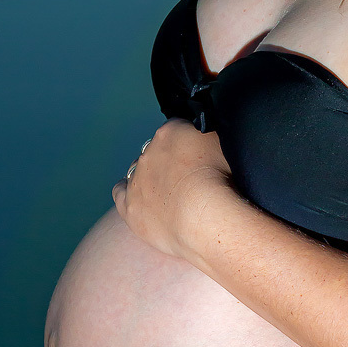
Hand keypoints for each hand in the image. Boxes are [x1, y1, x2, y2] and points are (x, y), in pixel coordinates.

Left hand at [112, 119, 230, 259]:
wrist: (206, 218)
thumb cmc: (223, 181)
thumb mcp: (227, 145)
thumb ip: (212, 135)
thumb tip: (208, 133)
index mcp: (171, 132)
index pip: (177, 128)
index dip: (189, 143)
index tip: (200, 156)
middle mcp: (149, 151)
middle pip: (158, 151)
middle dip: (171, 161)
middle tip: (190, 178)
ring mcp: (136, 179)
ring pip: (138, 171)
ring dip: (151, 178)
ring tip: (170, 194)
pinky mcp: (129, 206)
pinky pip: (119, 193)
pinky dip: (126, 193)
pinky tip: (138, 198)